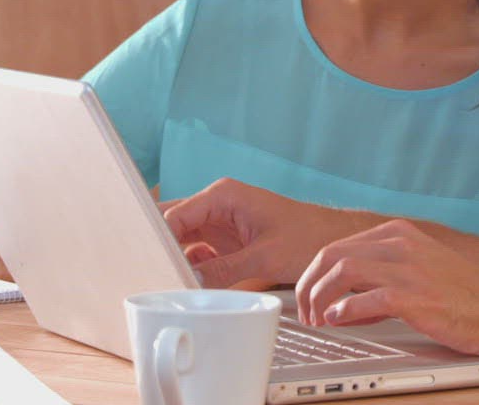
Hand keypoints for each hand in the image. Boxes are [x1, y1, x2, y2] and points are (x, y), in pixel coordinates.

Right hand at [162, 178, 378, 287]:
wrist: (333, 239)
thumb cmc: (308, 236)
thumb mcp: (265, 257)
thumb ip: (225, 269)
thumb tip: (190, 282)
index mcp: (223, 196)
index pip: (175, 214)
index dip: (157, 237)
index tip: (146, 261)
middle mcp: (216, 205)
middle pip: (172, 223)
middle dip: (159, 245)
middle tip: (146, 271)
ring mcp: (219, 223)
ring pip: (181, 239)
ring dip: (173, 258)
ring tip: (164, 281)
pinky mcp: (224, 242)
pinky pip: (196, 253)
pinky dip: (189, 267)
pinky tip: (187, 282)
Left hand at [297, 220, 478, 356]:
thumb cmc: (465, 294)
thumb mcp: (419, 269)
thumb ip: (382, 276)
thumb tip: (346, 300)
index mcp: (398, 234)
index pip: (338, 247)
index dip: (314, 275)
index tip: (308, 297)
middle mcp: (401, 245)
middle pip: (333, 255)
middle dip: (309, 284)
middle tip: (304, 311)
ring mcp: (410, 269)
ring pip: (344, 271)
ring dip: (321, 297)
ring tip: (317, 319)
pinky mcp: (418, 296)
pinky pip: (369, 298)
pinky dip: (346, 310)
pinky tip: (338, 320)